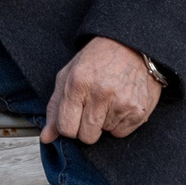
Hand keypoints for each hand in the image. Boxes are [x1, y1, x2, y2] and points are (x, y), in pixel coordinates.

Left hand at [42, 37, 162, 144]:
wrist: (131, 46)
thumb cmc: (96, 60)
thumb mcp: (68, 75)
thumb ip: (55, 108)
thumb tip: (46, 138)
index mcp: (78, 83)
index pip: (66, 128)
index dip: (68, 126)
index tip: (73, 116)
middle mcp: (101, 94)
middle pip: (86, 136)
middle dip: (86, 127)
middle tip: (91, 108)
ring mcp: (122, 103)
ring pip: (104, 134)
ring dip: (104, 122)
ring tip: (108, 100)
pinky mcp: (139, 111)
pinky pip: (121, 133)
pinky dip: (119, 123)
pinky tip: (120, 103)